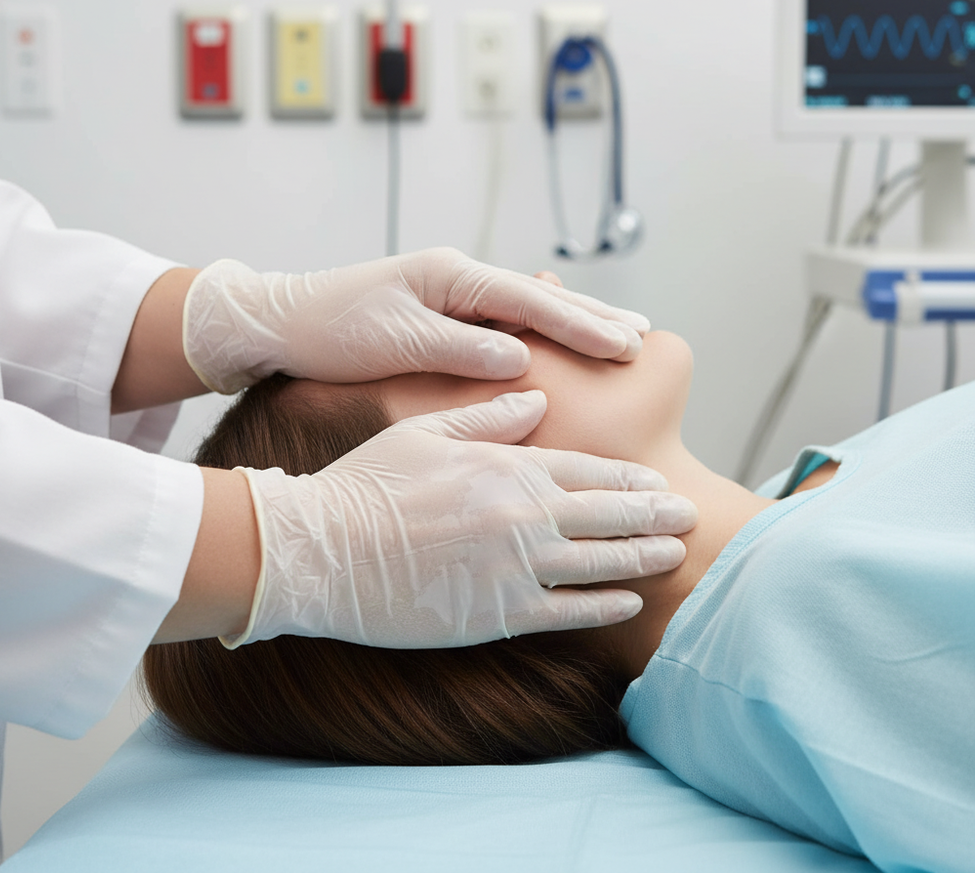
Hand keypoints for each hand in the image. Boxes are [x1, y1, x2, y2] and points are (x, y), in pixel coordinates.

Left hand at [183, 248, 650, 392]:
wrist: (283, 322)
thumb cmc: (332, 329)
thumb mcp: (396, 342)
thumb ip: (460, 350)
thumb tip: (520, 360)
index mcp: (451, 276)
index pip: (529, 301)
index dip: (578, 325)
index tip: (622, 344)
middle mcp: (457, 277)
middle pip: (538, 295)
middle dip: (591, 315)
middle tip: (641, 335)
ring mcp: (452, 292)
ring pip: (527, 306)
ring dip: (573, 319)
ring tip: (620, 331)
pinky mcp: (443, 312)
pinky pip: (505, 320)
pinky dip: (540, 330)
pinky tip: (560, 339)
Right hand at [224, 391, 695, 648]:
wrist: (322, 549)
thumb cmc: (367, 484)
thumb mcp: (424, 430)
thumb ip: (486, 414)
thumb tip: (535, 398)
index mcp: (506, 465)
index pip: (588, 470)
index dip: (630, 481)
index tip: (658, 484)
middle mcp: (522, 514)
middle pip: (607, 515)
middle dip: (653, 516)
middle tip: (688, 518)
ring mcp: (515, 566)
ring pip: (600, 563)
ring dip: (643, 558)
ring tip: (675, 556)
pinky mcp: (497, 612)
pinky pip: (568, 611)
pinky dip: (604, 606)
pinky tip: (628, 601)